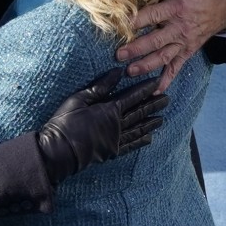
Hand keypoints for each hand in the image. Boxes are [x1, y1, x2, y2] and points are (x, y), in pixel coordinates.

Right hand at [35, 67, 168, 182]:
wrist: (58, 151)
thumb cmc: (64, 122)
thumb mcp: (79, 99)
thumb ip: (100, 87)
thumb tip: (117, 73)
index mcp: (109, 110)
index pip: (132, 96)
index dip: (146, 89)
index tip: (157, 82)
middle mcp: (117, 125)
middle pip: (139, 113)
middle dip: (154, 104)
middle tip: (167, 99)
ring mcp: (116, 140)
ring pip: (138, 129)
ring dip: (150, 123)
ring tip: (162, 118)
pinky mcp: (112, 152)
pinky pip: (131, 145)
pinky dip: (140, 140)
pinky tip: (149, 138)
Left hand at [117, 0, 225, 91]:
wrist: (222, 6)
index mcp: (176, 8)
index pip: (153, 15)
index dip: (137, 21)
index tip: (122, 25)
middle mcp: (179, 28)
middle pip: (156, 40)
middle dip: (137, 49)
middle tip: (119, 54)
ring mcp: (183, 42)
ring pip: (164, 56)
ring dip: (146, 65)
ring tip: (130, 71)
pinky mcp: (187, 51)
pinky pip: (176, 67)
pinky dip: (166, 80)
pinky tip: (154, 90)